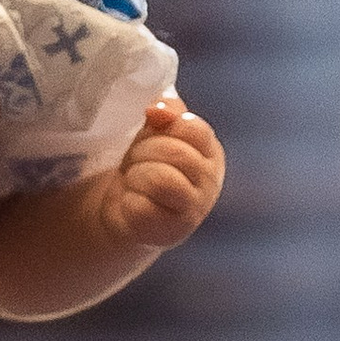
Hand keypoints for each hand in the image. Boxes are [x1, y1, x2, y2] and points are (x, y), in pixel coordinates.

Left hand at [99, 98, 223, 251]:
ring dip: (135, 175)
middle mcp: (211, 181)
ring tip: (134, 181)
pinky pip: (141, 206)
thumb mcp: (157, 132)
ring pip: (160, 179)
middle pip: (174, 152)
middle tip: (135, 162)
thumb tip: (158, 109)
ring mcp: (194, 210)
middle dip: (142, 152)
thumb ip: (167, 111)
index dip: (164, 127)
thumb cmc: (147, 166)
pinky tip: (131, 203)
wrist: (128, 212)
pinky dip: (128, 201)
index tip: (150, 135)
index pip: (193, 128)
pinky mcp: (170, 232)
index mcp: (211, 152)